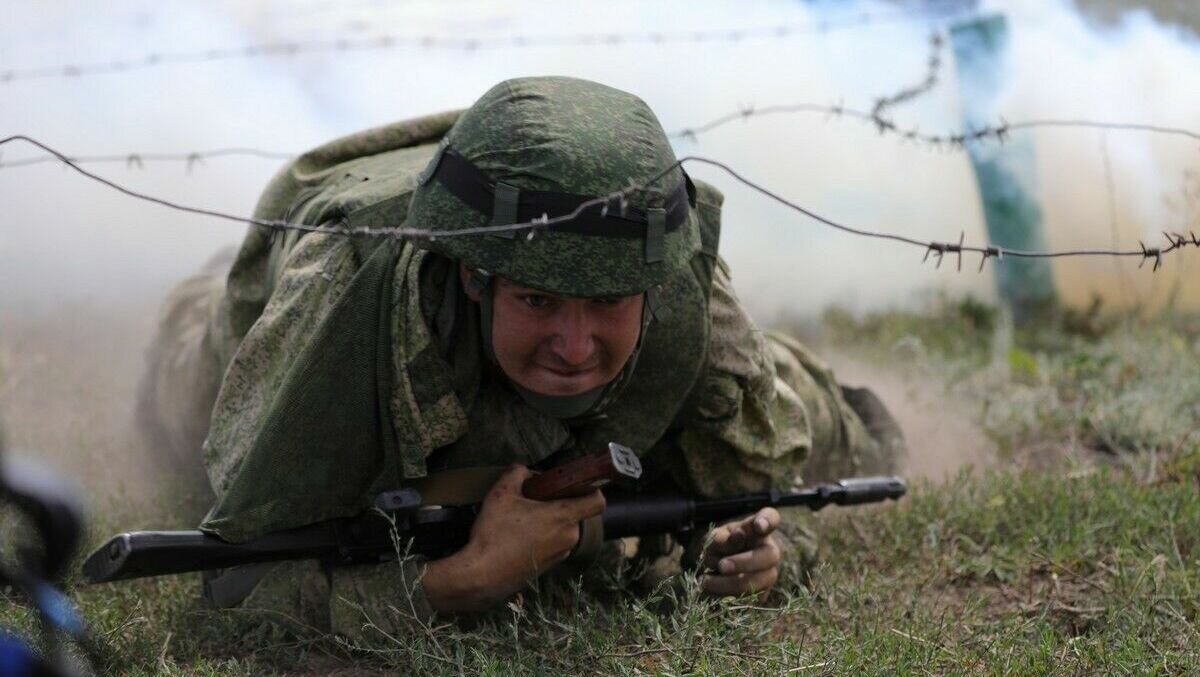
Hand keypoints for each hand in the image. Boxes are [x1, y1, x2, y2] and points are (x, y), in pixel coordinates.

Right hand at [421, 465, 604, 613]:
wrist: (481, 576)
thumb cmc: (494, 533)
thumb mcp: (501, 493)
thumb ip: (517, 473)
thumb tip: (526, 472)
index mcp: (563, 517)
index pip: (598, 501)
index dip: (592, 488)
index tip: (574, 483)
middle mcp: (569, 537)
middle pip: (575, 511)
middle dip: (558, 502)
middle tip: (533, 498)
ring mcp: (561, 554)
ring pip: (563, 528)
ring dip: (549, 520)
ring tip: (521, 518)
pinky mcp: (550, 567)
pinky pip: (553, 543)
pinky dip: (543, 536)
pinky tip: (519, 536)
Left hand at [700, 507, 781, 596]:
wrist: (716, 569)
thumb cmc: (718, 547)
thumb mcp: (715, 538)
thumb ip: (725, 537)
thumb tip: (739, 536)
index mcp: (757, 529)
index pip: (771, 518)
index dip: (768, 521)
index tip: (759, 525)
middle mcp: (769, 550)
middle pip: (769, 556)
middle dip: (745, 562)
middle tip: (722, 566)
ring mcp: (769, 574)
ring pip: (759, 582)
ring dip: (731, 583)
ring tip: (706, 582)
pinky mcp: (762, 594)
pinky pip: (748, 599)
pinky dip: (727, 597)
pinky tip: (710, 592)